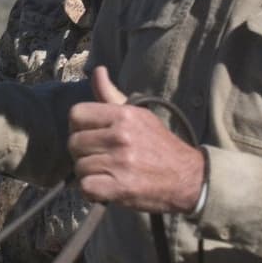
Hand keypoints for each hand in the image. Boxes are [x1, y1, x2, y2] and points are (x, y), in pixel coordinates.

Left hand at [68, 66, 204, 213]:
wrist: (187, 177)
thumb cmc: (158, 145)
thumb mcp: (138, 114)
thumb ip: (111, 95)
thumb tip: (98, 70)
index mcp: (124, 115)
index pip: (76, 114)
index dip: (78, 127)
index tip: (90, 135)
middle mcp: (120, 136)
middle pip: (74, 143)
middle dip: (83, 153)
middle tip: (100, 158)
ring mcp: (120, 163)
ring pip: (79, 167)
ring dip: (89, 174)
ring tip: (106, 173)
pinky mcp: (120, 188)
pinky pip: (86, 187)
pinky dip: (92, 191)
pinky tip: (105, 188)